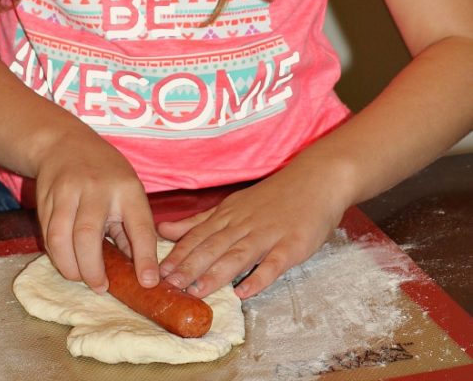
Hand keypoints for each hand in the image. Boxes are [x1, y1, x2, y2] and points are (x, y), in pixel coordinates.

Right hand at [34, 123, 158, 293]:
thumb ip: (131, 228)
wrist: (63, 142)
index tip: (147, 282)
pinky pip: (48, 234)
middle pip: (88, 235)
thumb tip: (138, 270)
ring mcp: (67, 191)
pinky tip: (66, 260)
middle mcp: (96, 188)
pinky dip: (57, 254)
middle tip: (100, 287)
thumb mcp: (128, 190)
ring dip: (69, 266)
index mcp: (127, 188)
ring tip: (81, 278)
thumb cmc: (105, 172)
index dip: (145, 256)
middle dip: (92, 269)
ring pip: (60, 237)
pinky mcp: (45, 198)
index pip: (139, 225)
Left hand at [156, 155, 349, 298]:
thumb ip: (199, 221)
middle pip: (213, 246)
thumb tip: (163, 230)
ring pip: (238, 254)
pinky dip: (259, 277)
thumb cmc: (273, 197)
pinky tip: (245, 291)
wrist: (315, 180)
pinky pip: (274, 263)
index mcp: (228, 215)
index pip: (198, 236)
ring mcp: (268, 234)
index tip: (156, 271)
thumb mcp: (233, 205)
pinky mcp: (291, 245)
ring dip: (217, 273)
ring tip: (197, 291)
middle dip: (190, 265)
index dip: (178, 254)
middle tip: (169, 284)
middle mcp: (244, 224)